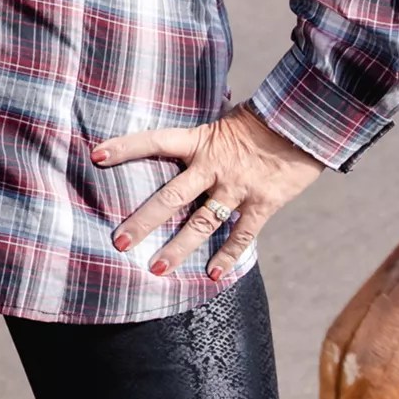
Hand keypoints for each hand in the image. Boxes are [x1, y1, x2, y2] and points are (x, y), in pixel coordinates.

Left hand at [96, 106, 324, 280]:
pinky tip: (212, 275)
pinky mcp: (263, 203)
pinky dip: (228, 256)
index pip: (154, 141)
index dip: (125, 147)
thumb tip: (169, 144)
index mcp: (199, 141)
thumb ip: (196, 141)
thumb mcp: (220, 123)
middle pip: (171, 197)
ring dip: (178, 247)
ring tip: (156, 270)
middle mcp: (213, 166)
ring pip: (202, 222)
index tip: (96, 156)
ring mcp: (237, 187)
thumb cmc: (257, 123)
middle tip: (119, 242)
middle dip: (144, 221)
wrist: (303, 124)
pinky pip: (242, 235)